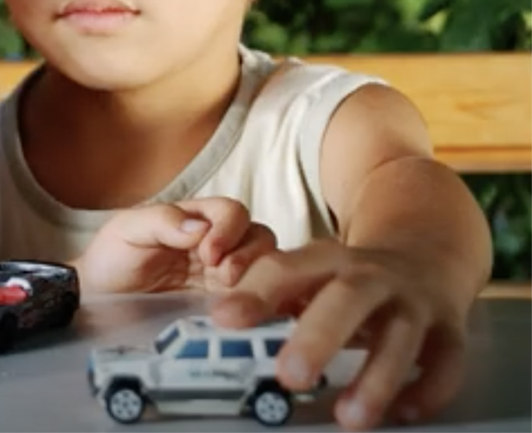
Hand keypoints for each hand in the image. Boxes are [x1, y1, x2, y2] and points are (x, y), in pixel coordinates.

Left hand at [76, 197, 277, 293]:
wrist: (97, 301)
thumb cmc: (111, 258)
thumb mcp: (128, 230)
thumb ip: (162, 221)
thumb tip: (201, 228)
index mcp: (195, 219)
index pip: (232, 212)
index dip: (229, 230)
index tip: (208, 254)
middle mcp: (215, 244)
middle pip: (258, 237)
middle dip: (249, 254)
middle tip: (224, 277)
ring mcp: (220, 276)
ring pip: (263, 268)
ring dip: (256, 277)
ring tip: (230, 295)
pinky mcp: (220, 305)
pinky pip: (251, 299)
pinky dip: (254, 302)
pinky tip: (239, 312)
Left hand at [210, 238, 468, 430]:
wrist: (426, 255)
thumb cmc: (349, 278)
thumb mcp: (310, 275)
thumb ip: (270, 294)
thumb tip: (220, 323)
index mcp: (325, 260)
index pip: (284, 268)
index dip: (254, 292)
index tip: (224, 319)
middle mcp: (370, 275)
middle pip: (346, 297)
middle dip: (318, 336)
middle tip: (289, 375)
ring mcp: (412, 301)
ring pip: (399, 334)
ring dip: (376, 377)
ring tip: (349, 419)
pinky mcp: (450, 327)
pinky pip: (447, 358)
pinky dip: (429, 387)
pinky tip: (405, 413)